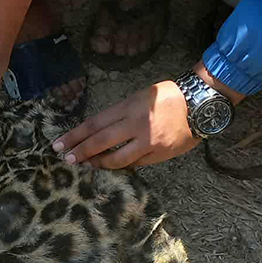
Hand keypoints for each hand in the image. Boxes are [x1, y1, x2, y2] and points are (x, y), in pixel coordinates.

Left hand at [51, 81, 198, 168]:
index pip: (95, 123)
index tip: (59, 143)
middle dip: (80, 151)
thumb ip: (121, 113)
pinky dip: (121, 165)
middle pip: (100, 142)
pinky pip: (135, 164)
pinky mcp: (159, 154)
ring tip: (87, 165)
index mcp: (129, 106)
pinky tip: (111, 166)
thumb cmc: (170, 96)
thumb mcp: (142, 96)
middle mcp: (136, 124)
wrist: (202, 104)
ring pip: (116, 158)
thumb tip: (100, 131)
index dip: (75, 135)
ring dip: (99, 163)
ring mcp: (148, 141)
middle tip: (66, 158)